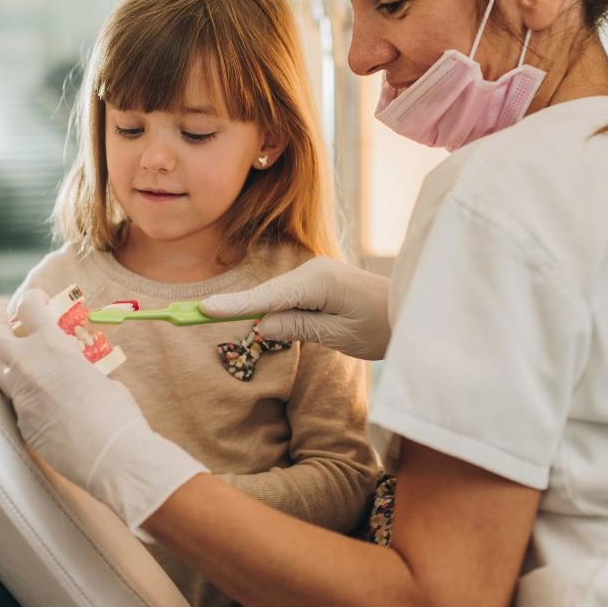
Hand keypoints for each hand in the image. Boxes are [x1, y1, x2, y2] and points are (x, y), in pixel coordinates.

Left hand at [0, 289, 206, 532]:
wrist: (113, 457)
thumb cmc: (118, 413)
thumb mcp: (101, 376)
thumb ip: (79, 366)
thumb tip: (76, 370)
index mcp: (52, 346)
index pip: (29, 307)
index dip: (32, 299)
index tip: (37, 300)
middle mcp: (28, 367)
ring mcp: (21, 398)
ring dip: (3, 360)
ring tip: (13, 357)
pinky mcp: (22, 424)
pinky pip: (17, 404)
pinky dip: (25, 397)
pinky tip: (42, 402)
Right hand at [201, 257, 392, 359]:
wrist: (415, 310)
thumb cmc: (383, 326)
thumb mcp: (339, 335)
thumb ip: (298, 328)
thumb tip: (260, 325)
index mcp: (317, 281)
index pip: (266, 298)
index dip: (233, 306)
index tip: (201, 310)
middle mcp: (313, 270)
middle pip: (265, 296)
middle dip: (238, 309)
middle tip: (193, 316)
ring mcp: (316, 273)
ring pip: (276, 298)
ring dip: (259, 313)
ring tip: (223, 321)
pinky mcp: (319, 282)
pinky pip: (288, 297)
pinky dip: (274, 310)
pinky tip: (262, 321)